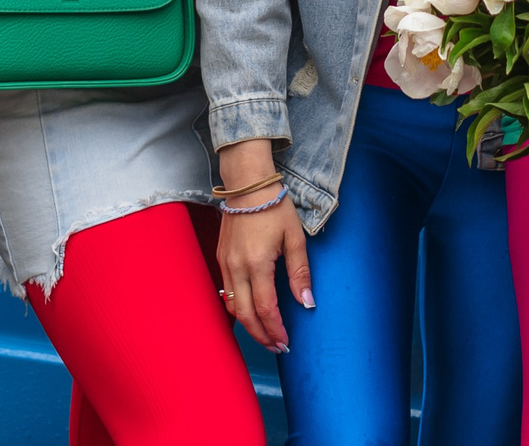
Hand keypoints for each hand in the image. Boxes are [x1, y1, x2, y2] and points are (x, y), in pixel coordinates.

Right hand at [214, 140, 308, 352]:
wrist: (247, 183)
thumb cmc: (274, 206)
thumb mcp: (295, 238)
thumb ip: (300, 273)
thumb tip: (307, 303)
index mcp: (257, 263)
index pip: (265, 308)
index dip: (276, 329)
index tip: (286, 342)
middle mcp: (237, 267)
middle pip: (245, 315)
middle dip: (261, 335)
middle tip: (277, 347)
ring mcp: (225, 263)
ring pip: (232, 306)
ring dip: (248, 325)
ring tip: (266, 334)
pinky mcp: (221, 258)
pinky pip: (226, 291)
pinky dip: (237, 308)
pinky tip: (250, 311)